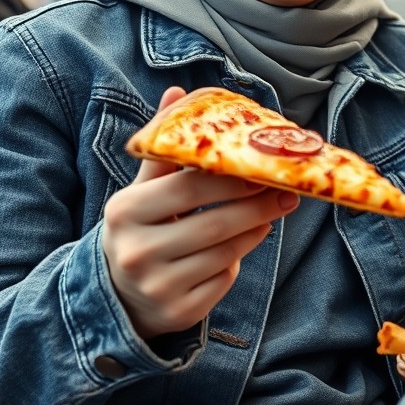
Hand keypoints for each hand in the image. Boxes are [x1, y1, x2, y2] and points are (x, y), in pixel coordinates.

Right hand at [101, 86, 299, 338]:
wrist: (117, 291)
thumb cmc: (142, 225)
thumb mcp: (144, 187)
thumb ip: (165, 146)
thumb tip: (178, 92)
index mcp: (126, 210)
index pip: (191, 187)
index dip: (234, 178)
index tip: (266, 169)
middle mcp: (136, 250)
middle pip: (216, 223)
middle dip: (258, 206)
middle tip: (288, 193)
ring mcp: (156, 286)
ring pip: (226, 253)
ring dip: (255, 231)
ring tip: (270, 214)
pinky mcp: (177, 312)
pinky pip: (224, 281)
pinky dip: (236, 263)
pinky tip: (237, 249)